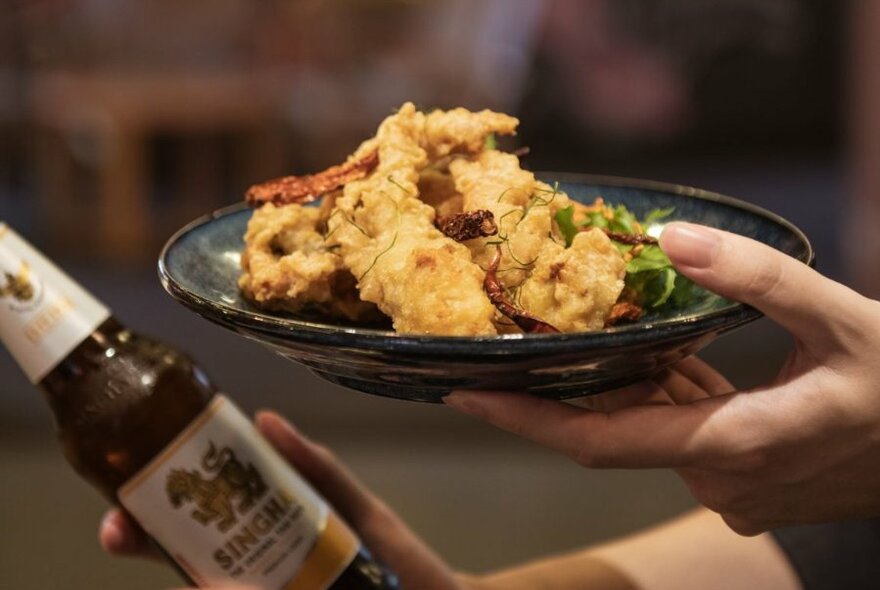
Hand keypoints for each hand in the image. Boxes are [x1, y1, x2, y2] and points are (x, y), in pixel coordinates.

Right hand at [99, 412, 467, 589]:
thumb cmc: (394, 558)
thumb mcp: (351, 504)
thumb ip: (314, 466)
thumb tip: (263, 417)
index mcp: (265, 537)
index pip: (195, 522)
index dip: (152, 510)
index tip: (124, 500)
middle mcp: (252, 571)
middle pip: (182, 555)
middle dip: (140, 539)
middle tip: (120, 531)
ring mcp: (265, 587)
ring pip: (203, 582)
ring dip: (173, 566)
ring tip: (152, 550)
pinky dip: (215, 588)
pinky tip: (206, 585)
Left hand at [446, 222, 879, 534]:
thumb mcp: (842, 317)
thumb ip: (757, 278)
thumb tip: (670, 238)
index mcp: (737, 447)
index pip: (602, 441)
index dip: (527, 419)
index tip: (467, 396)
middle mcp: (724, 480)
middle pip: (617, 431)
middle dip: (564, 391)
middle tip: (512, 341)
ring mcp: (737, 487)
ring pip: (653, 429)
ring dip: (622, 386)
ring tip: (580, 335)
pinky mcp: (750, 480)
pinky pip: (686, 432)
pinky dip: (667, 396)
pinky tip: (663, 355)